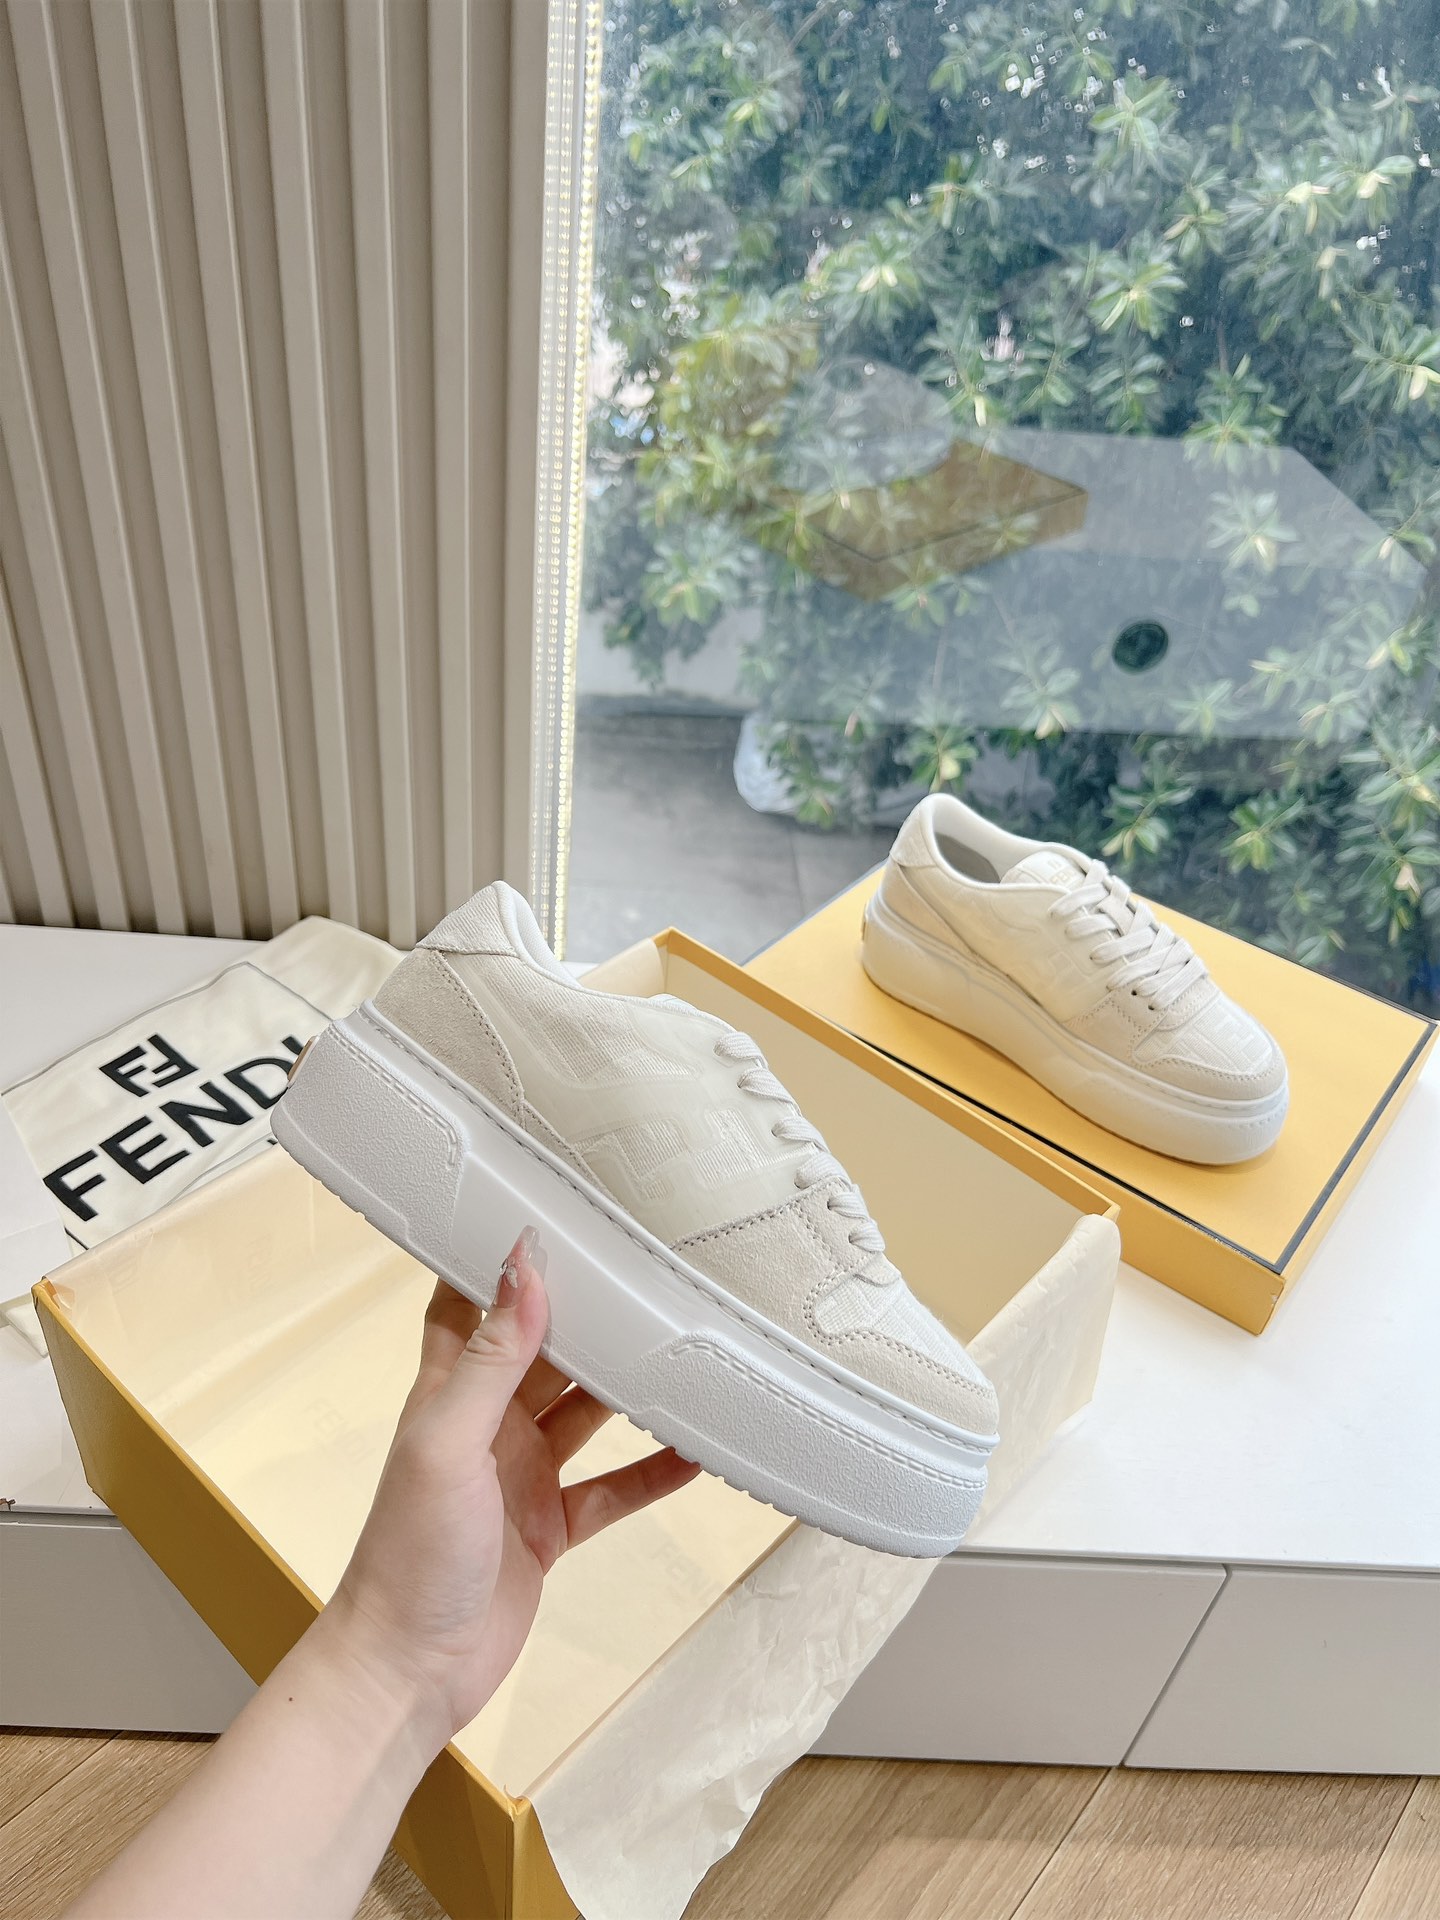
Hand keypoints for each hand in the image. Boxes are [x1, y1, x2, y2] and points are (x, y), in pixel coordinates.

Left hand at [327, 1229, 699, 1750]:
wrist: (409, 1672)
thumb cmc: (408, 1556)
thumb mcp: (448, 1443)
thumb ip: (490, 1358)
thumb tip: (523, 1266)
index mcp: (448, 1393)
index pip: (468, 1303)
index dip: (500, 1260)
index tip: (550, 1213)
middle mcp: (486, 1425)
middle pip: (544, 1352)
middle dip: (588, 1317)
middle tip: (647, 1275)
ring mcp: (519, 1476)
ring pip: (585, 1415)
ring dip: (627, 1389)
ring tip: (683, 1353)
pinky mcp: (547, 1527)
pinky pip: (609, 1489)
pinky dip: (649, 1473)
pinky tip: (694, 1454)